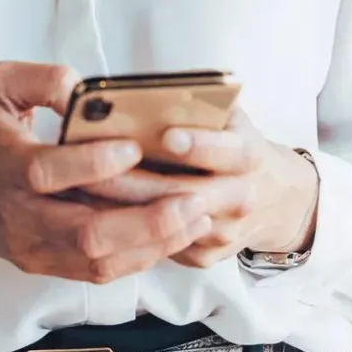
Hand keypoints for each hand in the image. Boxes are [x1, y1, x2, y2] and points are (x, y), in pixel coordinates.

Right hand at [0, 62, 215, 283]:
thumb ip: (43, 78)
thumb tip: (84, 87)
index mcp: (4, 165)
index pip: (49, 173)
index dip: (94, 164)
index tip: (134, 149)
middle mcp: (18, 215)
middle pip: (85, 232)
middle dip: (146, 220)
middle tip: (192, 200)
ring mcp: (31, 246)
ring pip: (98, 260)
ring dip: (153, 244)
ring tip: (196, 218)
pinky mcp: (42, 263)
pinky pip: (96, 271)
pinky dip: (139, 258)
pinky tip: (173, 236)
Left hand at [77, 112, 318, 268]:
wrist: (274, 199)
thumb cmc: (236, 145)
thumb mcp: (231, 118)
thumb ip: (200, 106)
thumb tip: (148, 95)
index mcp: (250, 156)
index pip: (229, 152)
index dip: (199, 146)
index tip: (167, 135)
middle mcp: (241, 198)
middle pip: (181, 195)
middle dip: (132, 182)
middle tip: (90, 167)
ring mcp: (222, 232)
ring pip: (162, 226)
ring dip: (117, 208)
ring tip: (77, 187)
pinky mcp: (203, 256)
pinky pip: (156, 247)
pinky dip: (121, 230)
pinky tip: (89, 211)